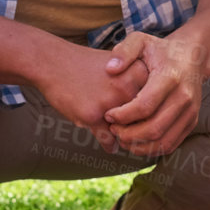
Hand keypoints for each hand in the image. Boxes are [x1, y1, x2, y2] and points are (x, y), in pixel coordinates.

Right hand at [30, 41, 148, 150]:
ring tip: (121, 137)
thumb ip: (138, 86)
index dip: (152, 113)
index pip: (157, 102)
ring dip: (125, 139)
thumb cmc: (87, 66)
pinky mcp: (92, 116)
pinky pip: (108, 140)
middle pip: (144, 119)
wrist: (52, 63)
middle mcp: (127, 87)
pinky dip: (110, 145)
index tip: (148, 118)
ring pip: (127, 132)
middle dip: (138, 129)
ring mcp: (110, 102)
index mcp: (138, 72)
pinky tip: (110, 145)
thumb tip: (157, 113)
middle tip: (133, 132)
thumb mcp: (119, 66)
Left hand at [101, 31, 209, 156]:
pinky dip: (151, 149)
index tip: (108, 115)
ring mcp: (190, 112)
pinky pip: (170, 144)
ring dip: (138, 146)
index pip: (145, 106)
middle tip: (112, 129)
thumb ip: (124, 51)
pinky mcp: (191, 122)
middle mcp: (184, 97)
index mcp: (170, 77)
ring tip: (121, 138)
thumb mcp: (141, 40)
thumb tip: (110, 69)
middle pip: (153, 128)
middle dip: (127, 134)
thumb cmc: (160, 50)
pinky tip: (135, 142)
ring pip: (162, 142)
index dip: (123, 115)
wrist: (192, 57)